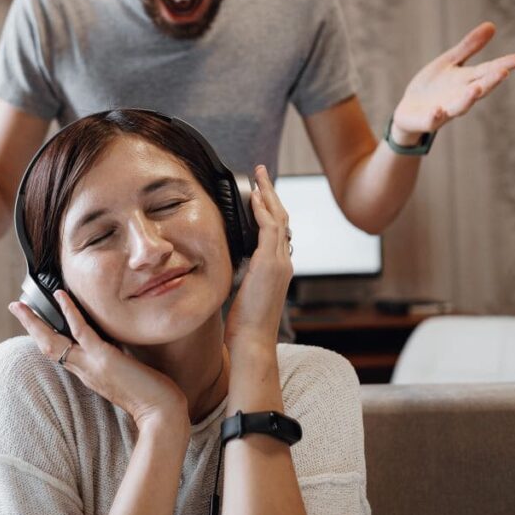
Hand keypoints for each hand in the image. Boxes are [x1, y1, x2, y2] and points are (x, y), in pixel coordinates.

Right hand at [9, 292, 187, 432]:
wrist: (160, 414)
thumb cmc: (150, 397)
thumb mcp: (126, 374)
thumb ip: (116, 361)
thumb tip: (117, 346)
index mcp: (88, 373)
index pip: (60, 352)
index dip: (45, 336)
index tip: (35, 323)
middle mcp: (84, 370)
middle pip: (47, 346)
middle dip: (30, 326)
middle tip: (14, 308)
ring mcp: (91, 364)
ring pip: (54, 341)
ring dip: (34, 322)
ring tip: (19, 305)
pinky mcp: (103, 357)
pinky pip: (81, 330)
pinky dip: (70, 311)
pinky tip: (61, 295)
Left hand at [224, 166, 293, 349]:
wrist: (254, 342)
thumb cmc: (246, 325)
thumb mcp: (245, 293)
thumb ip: (243, 275)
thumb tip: (230, 264)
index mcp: (278, 268)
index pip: (277, 231)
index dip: (270, 209)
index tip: (259, 193)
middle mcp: (283, 262)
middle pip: (281, 218)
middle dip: (272, 193)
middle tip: (262, 173)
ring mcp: (279, 262)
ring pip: (278, 218)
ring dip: (268, 194)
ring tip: (260, 176)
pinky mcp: (270, 264)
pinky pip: (269, 229)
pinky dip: (263, 210)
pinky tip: (255, 196)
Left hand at [391, 22, 514, 144]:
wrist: (409, 111)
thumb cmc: (433, 86)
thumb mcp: (449, 62)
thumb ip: (468, 47)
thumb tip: (491, 25)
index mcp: (467, 81)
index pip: (488, 71)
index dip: (504, 64)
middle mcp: (460, 96)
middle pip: (479, 89)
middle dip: (491, 81)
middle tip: (504, 71)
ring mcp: (445, 110)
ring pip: (459, 106)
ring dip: (468, 99)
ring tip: (476, 88)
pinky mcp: (427, 120)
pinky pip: (432, 120)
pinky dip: (435, 116)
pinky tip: (437, 110)